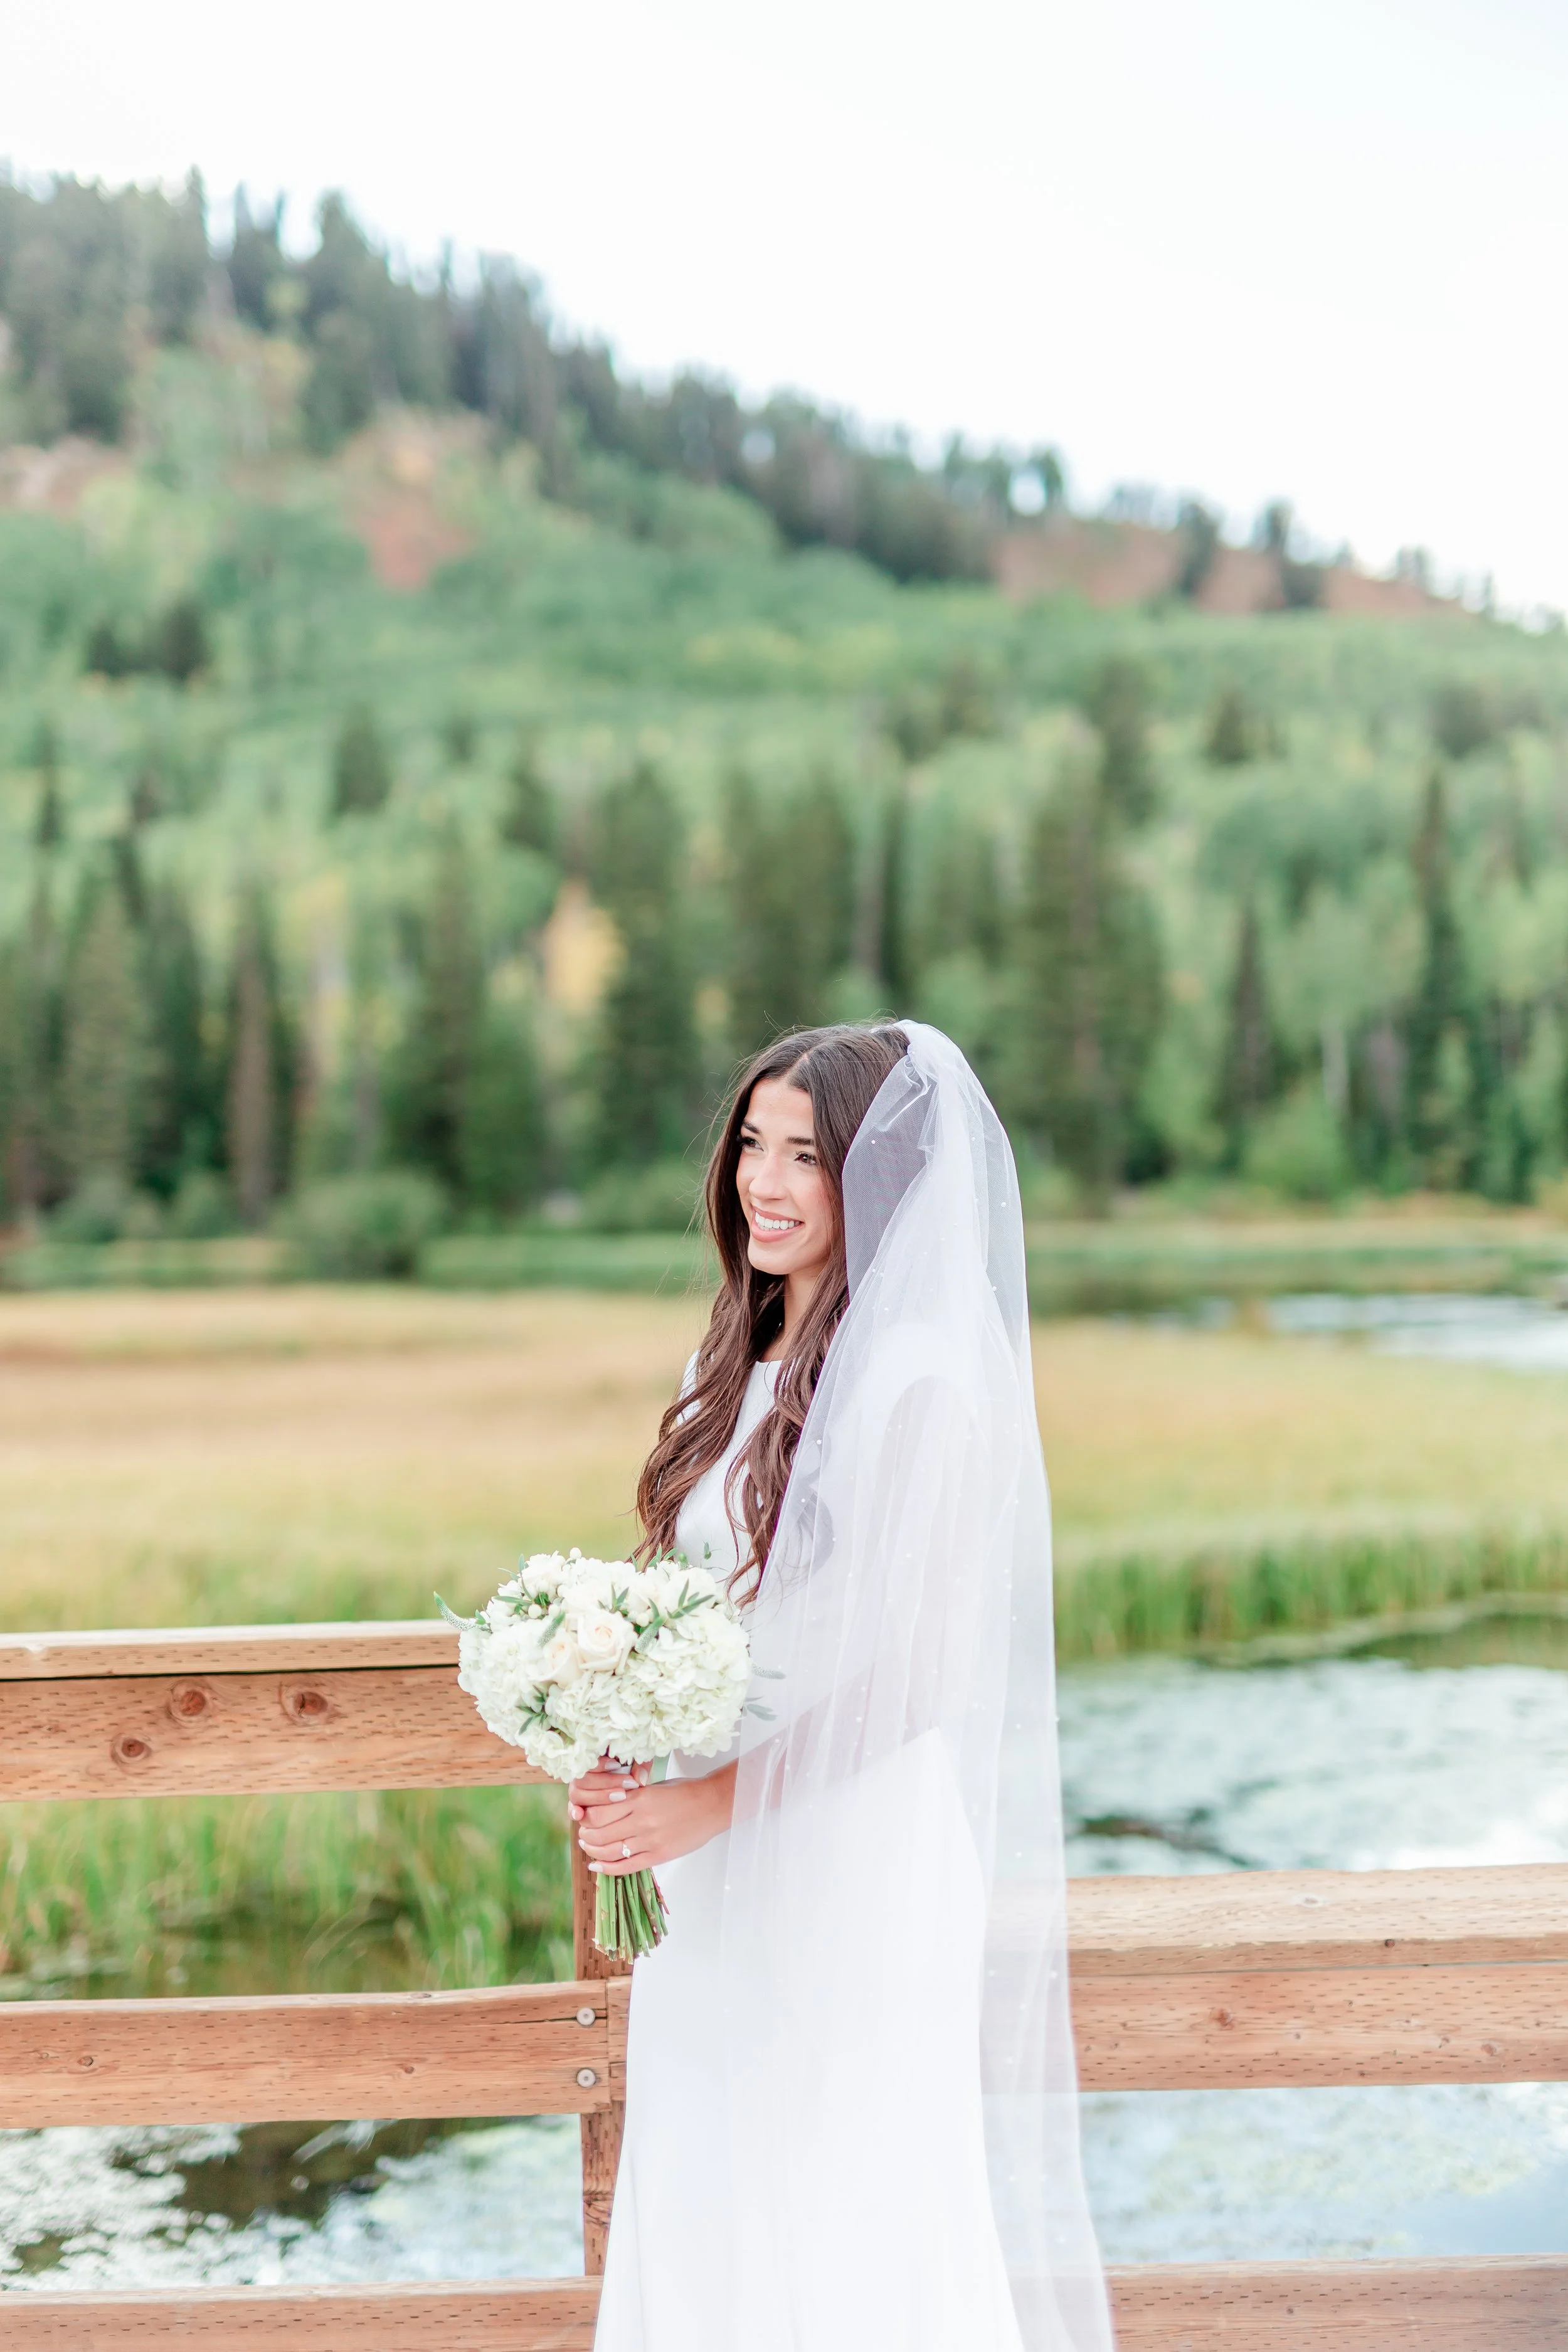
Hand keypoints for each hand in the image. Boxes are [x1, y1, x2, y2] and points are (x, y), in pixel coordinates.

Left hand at [568, 1755, 735, 1875]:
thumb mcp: (654, 1787)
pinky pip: (627, 1866)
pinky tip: (597, 1866)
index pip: (599, 1812)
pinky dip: (608, 1868)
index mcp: (639, 1798)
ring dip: (593, 1852)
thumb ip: (631, 1798)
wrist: (712, 1805)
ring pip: (610, 1851)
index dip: (586, 1818)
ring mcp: (651, 1839)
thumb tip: (606, 1808)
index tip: (584, 1818)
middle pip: (600, 1833)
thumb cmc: (684, 1792)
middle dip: (586, 1836)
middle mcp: (642, 1819)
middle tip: (583, 1836)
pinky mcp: (659, 1855)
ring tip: (588, 1849)